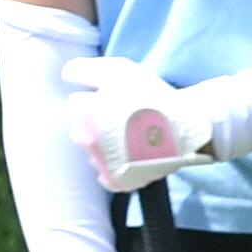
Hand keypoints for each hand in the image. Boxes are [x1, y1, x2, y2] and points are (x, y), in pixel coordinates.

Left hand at [57, 56, 212, 192]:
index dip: (96, 97)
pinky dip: (114, 165)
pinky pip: (104, 173)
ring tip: (132, 132)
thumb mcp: (118, 69)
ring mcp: (100, 164)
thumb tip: (65, 75)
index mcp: (83, 114)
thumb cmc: (151, 95)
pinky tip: (130, 152)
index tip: (116, 98)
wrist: (186, 126)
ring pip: (94, 150)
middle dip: (97, 121)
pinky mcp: (116, 181)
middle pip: (81, 128)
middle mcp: (86, 141)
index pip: (76, 104)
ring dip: (105, 142)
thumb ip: (84, 69)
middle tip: (124, 115)